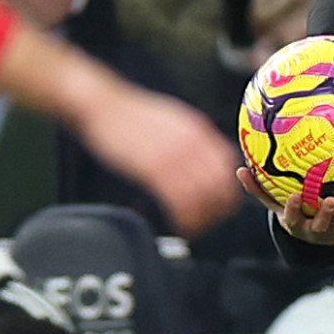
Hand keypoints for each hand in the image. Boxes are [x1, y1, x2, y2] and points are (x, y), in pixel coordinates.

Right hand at [73, 86, 240, 234]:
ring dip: (202, 218)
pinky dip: (185, 218)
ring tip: (194, 227)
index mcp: (198, 130)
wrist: (104, 106)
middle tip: (208, 221)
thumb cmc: (133, 116)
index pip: (228, 165)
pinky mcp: (154, 169)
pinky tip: (180, 224)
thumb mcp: (172, 119)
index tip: (222, 203)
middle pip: (221, 185)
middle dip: (218, 209)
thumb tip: (206, 158)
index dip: (229, 188)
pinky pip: (180, 201)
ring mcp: (174, 155)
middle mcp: (192, 143)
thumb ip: (192, 138)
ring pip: (203, 196)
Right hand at [249, 168, 333, 247]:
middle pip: (321, 225)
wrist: (316, 239)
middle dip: (326, 214)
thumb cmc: (294, 214)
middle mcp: (316, 232)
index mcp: (297, 225)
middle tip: (330, 200)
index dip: (293, 209)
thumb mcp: (276, 206)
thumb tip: (238, 170)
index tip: (295, 196)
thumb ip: (259, 190)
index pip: (292, 219)